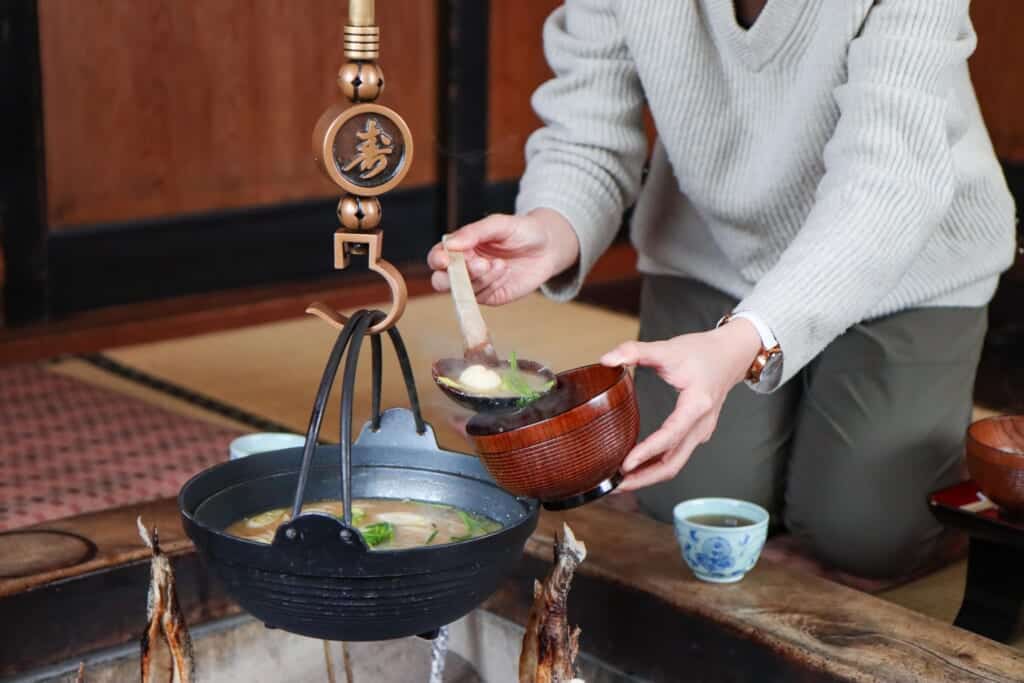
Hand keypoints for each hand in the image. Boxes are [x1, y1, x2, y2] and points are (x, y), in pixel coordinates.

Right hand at [427, 208, 578, 305]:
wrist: (549, 247)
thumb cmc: (522, 231)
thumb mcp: (499, 224)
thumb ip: (474, 232)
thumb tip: (450, 243)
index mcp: (460, 247)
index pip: (438, 257)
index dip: (438, 260)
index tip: (446, 259)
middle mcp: (464, 267)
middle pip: (442, 281)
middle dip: (455, 277)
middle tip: (480, 264)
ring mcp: (477, 284)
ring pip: (464, 290)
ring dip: (481, 278)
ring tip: (501, 263)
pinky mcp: (492, 296)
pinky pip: (482, 297)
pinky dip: (492, 284)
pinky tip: (504, 271)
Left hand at [600, 320, 762, 491]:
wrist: (731, 354)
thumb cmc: (702, 352)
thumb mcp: (668, 348)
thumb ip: (635, 351)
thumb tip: (607, 359)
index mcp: (697, 405)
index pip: (670, 436)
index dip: (647, 452)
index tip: (625, 464)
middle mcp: (701, 425)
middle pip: (673, 463)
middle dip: (644, 478)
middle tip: (615, 484)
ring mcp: (700, 433)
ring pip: (674, 464)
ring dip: (648, 476)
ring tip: (620, 482)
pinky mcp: (696, 434)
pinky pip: (676, 457)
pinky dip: (655, 466)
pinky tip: (636, 468)